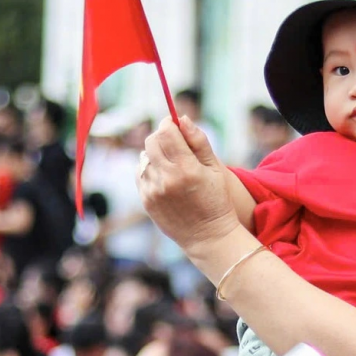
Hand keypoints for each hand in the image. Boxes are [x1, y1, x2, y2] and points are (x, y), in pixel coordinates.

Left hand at [137, 116, 240, 252]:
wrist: (208, 236)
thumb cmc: (216, 200)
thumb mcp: (215, 169)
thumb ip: (199, 142)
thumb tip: (182, 119)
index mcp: (187, 168)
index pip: (167, 132)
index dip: (169, 124)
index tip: (174, 125)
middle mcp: (167, 178)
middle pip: (151, 142)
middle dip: (160, 136)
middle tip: (171, 141)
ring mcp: (153, 190)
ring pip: (144, 157)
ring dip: (155, 154)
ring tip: (170, 162)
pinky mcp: (146, 200)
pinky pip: (140, 173)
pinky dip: (148, 169)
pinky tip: (163, 175)